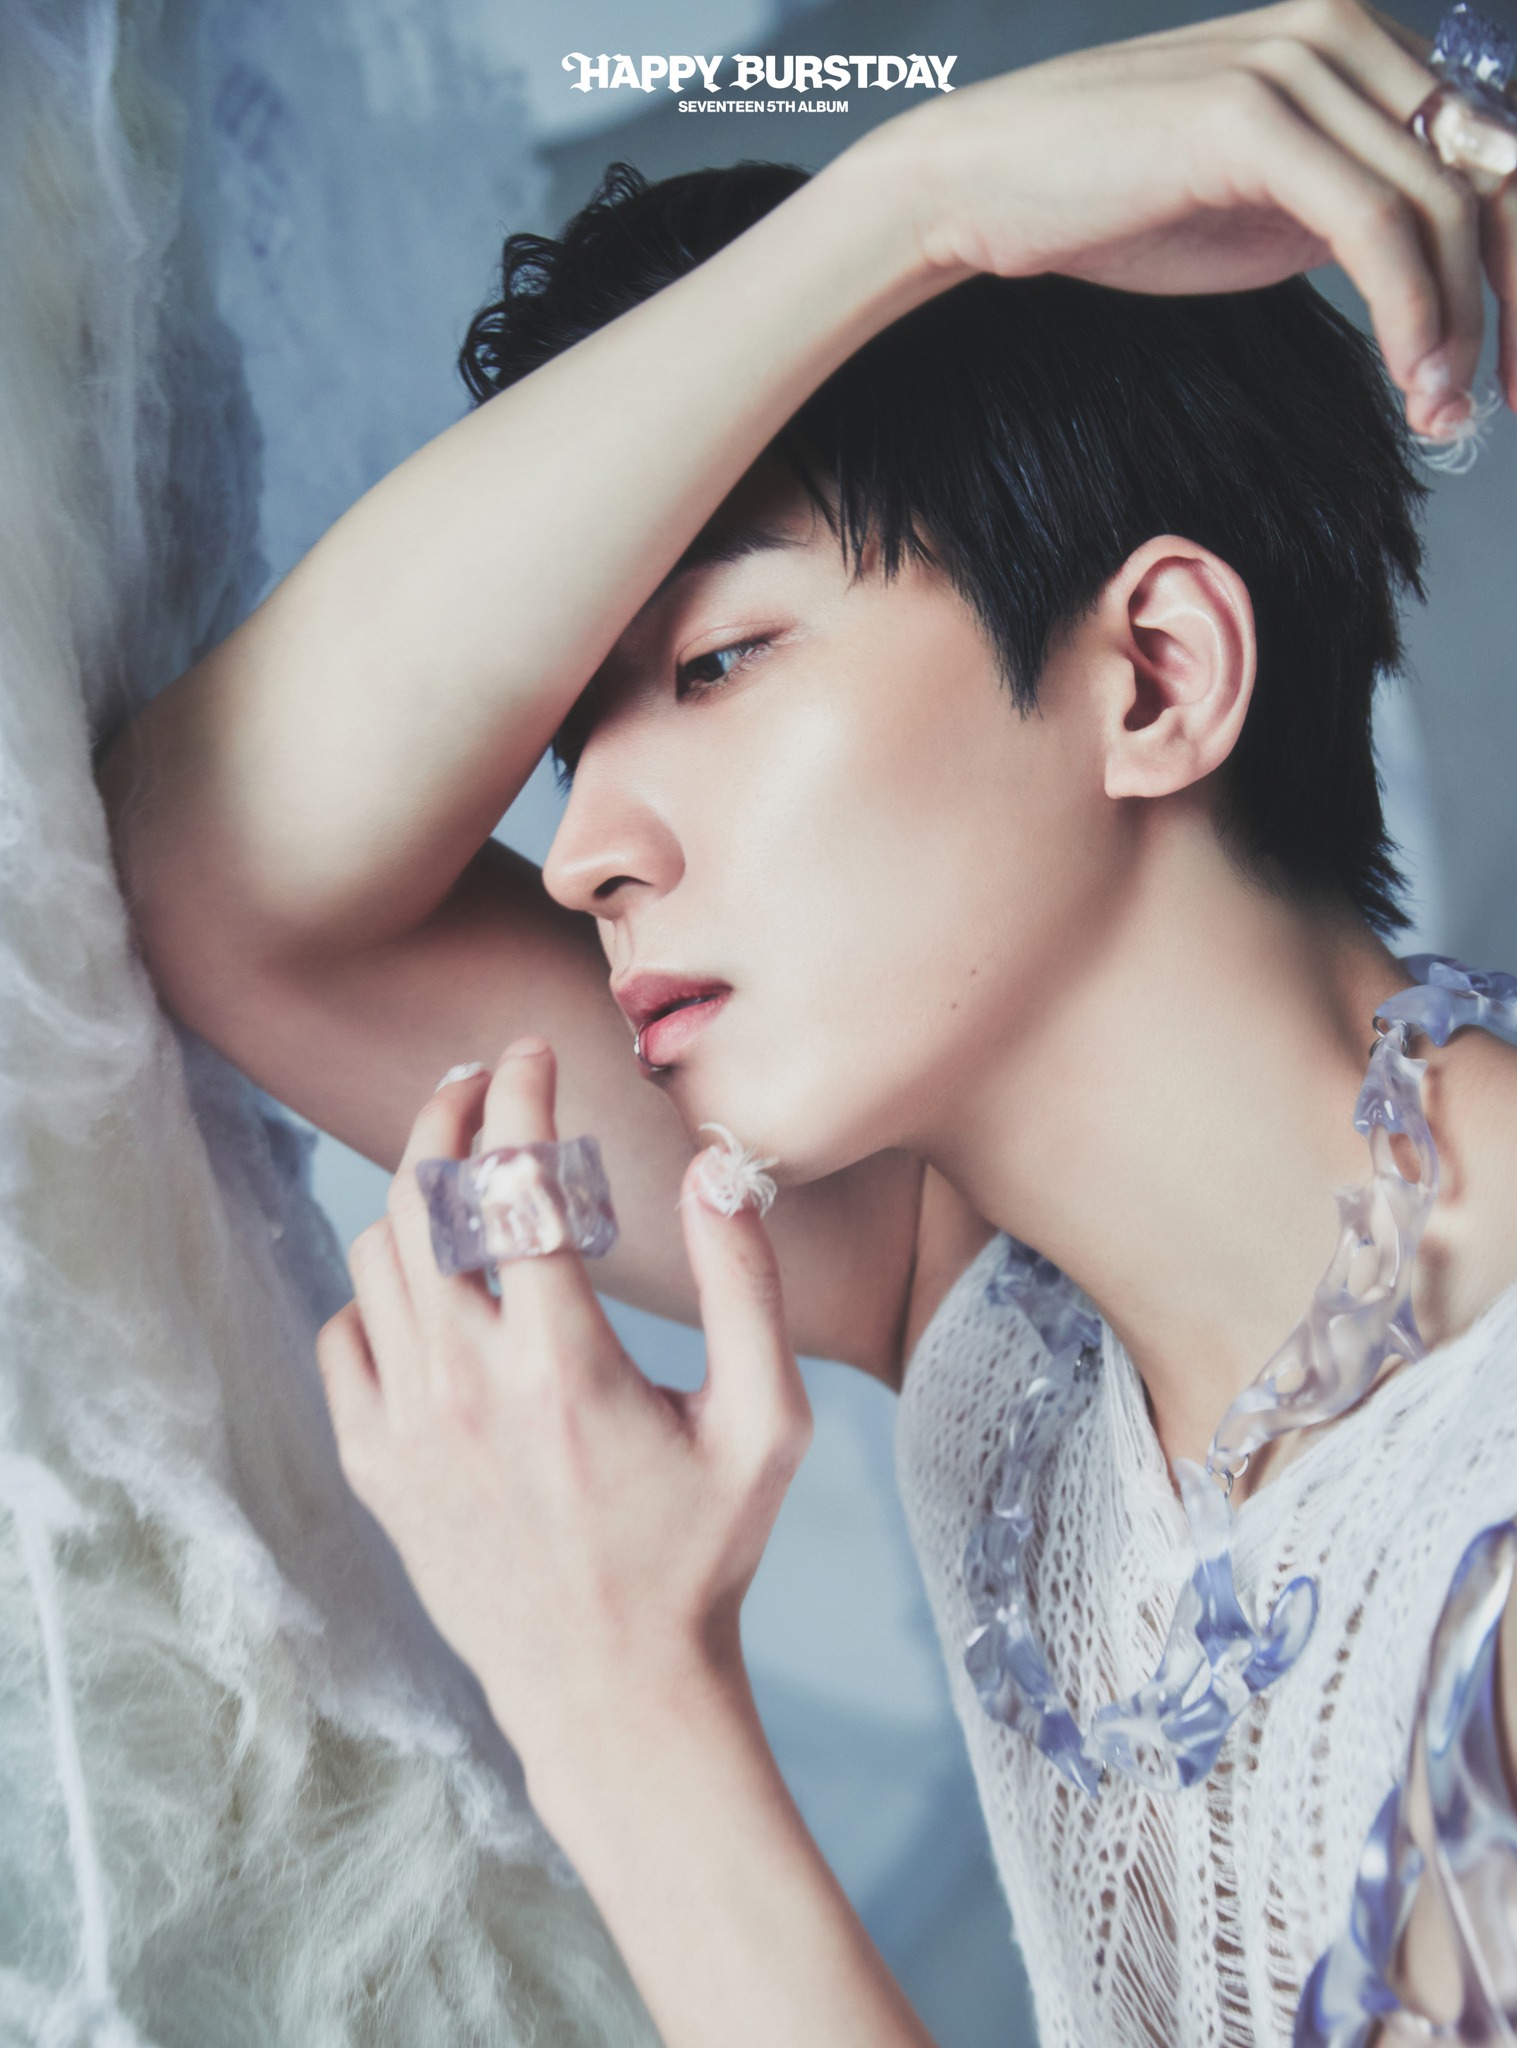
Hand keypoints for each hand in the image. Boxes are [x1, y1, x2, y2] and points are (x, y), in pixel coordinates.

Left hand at [314, 1039, 812, 1806]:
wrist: (612, 1692)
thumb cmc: (702, 1555)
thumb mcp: (765, 1425)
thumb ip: (747, 1288)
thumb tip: (718, 1169)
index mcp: (562, 1364)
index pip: (515, 1181)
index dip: (522, 1094)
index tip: (532, 1052)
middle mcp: (465, 1386)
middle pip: (419, 1198)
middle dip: (446, 1114)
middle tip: (479, 1079)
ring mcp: (405, 1431)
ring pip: (375, 1259)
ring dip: (416, 1197)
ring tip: (463, 1172)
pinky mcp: (374, 1469)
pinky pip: (342, 1336)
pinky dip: (377, 1290)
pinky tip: (428, 1287)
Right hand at [859, 0, 1515, 428]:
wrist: (984, 183)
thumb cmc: (1111, 204)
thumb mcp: (1264, 210)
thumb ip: (1354, 217)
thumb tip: (1441, 282)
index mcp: (1355, 49)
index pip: (1484, 152)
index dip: (1515, 264)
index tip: (1511, 368)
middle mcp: (1343, 35)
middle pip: (1488, 169)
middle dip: (1510, 297)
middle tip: (1506, 397)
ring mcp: (1299, 65)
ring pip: (1440, 205)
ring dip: (1458, 328)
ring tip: (1447, 414)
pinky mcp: (1253, 118)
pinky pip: (1374, 225)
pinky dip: (1411, 314)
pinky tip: (1412, 381)